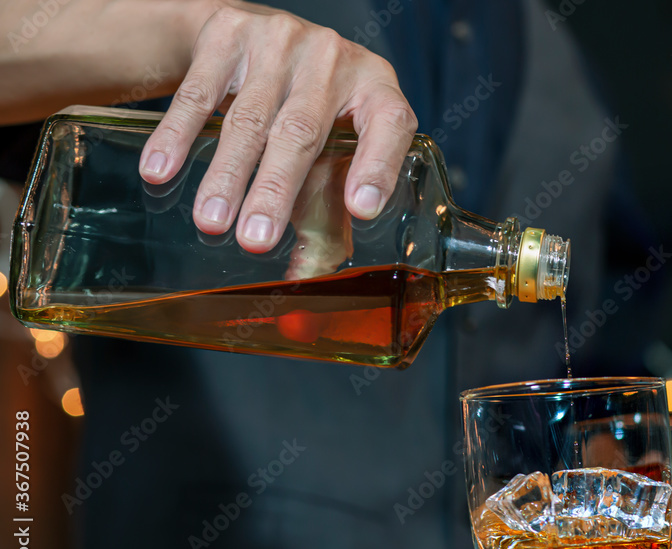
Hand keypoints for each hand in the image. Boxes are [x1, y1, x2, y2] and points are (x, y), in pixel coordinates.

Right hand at [139, 2, 416, 252]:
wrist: (255, 30)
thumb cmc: (307, 104)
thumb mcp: (335, 138)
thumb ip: (333, 199)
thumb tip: (309, 275)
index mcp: (375, 87)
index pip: (389, 125)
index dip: (377, 168)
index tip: (361, 211)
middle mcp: (333, 59)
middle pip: (301, 131)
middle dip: (275, 191)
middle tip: (256, 241)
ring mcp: (281, 40)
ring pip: (248, 118)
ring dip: (226, 175)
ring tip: (211, 222)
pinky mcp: (230, 32)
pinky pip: (198, 92)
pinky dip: (178, 136)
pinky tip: (162, 171)